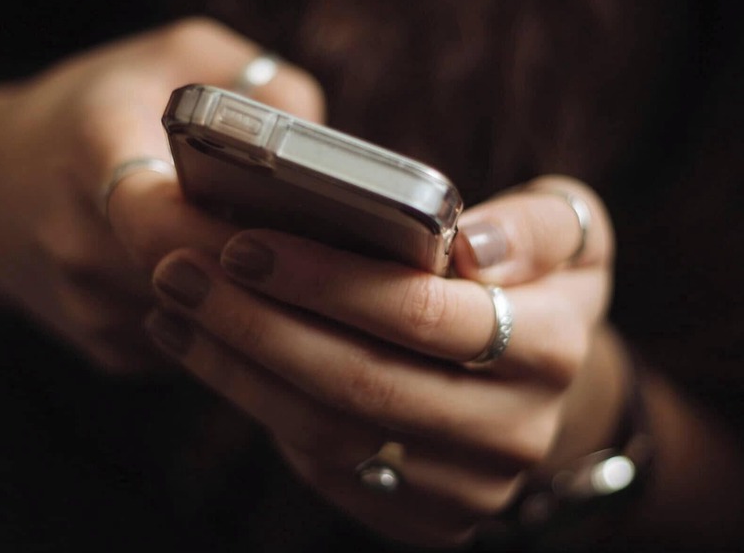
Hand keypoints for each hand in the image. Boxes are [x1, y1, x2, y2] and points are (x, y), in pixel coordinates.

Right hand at [0, 18, 322, 371]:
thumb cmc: (88, 110)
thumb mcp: (169, 56)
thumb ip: (256, 79)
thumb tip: (329, 145)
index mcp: (92, 155)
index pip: (164, 216)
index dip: (238, 227)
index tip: (303, 217)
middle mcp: (82, 245)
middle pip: (207, 278)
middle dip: (278, 266)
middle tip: (344, 245)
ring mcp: (93, 312)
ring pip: (214, 320)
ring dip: (264, 296)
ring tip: (313, 259)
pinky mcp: (109, 352)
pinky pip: (198, 342)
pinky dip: (233, 315)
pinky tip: (248, 279)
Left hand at [146, 176, 623, 545]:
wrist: (539, 379)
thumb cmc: (533, 278)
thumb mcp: (568, 229)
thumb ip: (536, 224)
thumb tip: (472, 246)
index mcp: (553, 346)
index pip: (422, 314)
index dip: (326, 280)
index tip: (243, 243)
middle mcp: (517, 431)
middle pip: (361, 383)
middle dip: (256, 325)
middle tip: (180, 272)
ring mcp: (469, 487)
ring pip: (329, 434)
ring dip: (236, 369)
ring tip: (175, 307)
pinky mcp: (424, 519)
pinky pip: (325, 469)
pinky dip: (256, 406)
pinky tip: (206, 352)